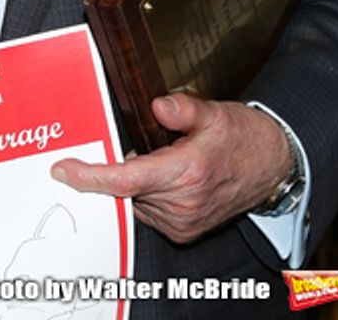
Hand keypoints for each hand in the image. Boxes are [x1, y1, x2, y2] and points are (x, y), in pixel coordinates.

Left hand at [49, 94, 292, 242]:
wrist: (273, 168)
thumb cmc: (244, 139)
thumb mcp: (215, 113)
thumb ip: (182, 109)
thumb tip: (157, 106)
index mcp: (186, 174)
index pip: (125, 180)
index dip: (90, 177)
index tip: (63, 171)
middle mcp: (182, 204)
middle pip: (124, 187)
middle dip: (117, 166)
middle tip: (136, 145)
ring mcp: (182, 221)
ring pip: (134, 199)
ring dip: (134, 179)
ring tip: (161, 157)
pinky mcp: (183, 230)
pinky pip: (147, 209)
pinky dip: (145, 192)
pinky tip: (161, 174)